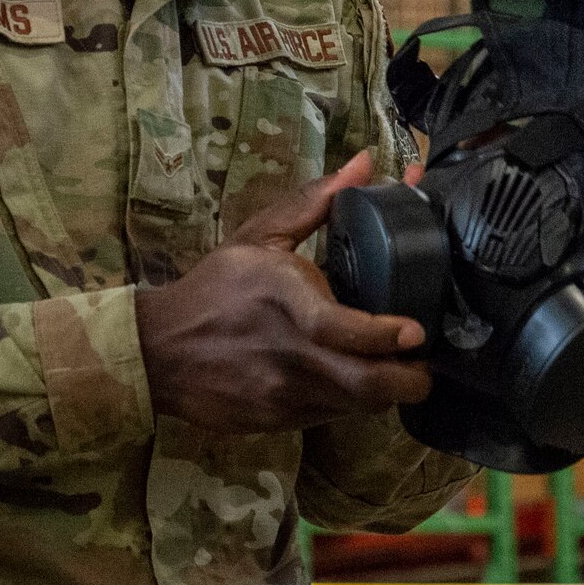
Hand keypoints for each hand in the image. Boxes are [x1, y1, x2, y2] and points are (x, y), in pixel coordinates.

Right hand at [134, 152, 433, 433]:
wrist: (160, 351)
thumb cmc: (217, 288)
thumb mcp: (259, 237)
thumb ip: (315, 202)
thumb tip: (365, 162)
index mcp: (283, 299)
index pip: (338, 328)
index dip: (383, 336)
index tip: (414, 331)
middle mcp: (288, 353)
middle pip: (366, 385)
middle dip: (408, 381)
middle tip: (423, 363)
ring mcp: (284, 394)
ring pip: (357, 407)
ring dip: (385, 391)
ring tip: (395, 369)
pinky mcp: (279, 422)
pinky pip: (332, 417)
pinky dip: (351, 402)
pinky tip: (349, 380)